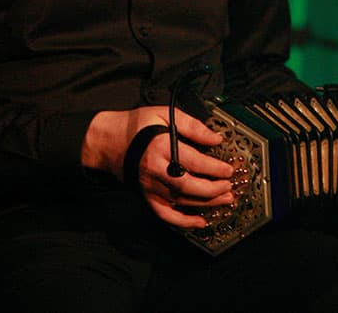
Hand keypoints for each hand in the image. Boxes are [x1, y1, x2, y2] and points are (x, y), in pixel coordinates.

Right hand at [83, 107, 233, 227]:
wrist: (107, 141)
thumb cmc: (136, 126)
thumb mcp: (163, 114)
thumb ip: (191, 125)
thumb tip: (214, 139)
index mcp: (161, 146)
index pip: (195, 162)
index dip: (215, 168)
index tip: (229, 169)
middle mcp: (155, 170)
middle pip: (190, 186)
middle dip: (214, 189)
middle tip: (229, 187)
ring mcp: (150, 187)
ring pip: (182, 202)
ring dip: (207, 203)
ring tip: (224, 199)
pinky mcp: (146, 197)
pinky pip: (166, 216)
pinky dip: (184, 222)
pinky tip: (200, 221)